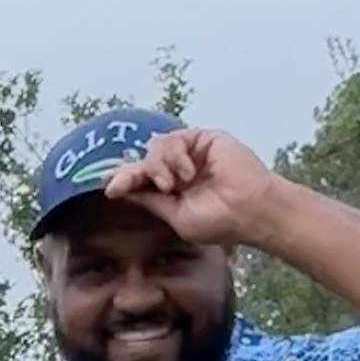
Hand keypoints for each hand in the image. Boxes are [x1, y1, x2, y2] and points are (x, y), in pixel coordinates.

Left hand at [101, 125, 281, 248]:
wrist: (250, 210)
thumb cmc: (219, 221)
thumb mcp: (176, 216)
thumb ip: (151, 200)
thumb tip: (121, 190)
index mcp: (173, 190)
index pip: (142, 179)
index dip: (124, 179)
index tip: (108, 187)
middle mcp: (180, 169)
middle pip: (144, 161)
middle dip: (132, 173)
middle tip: (122, 186)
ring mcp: (192, 153)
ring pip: (155, 148)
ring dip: (157, 167)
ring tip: (173, 185)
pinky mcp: (203, 139)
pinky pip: (174, 139)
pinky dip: (175, 156)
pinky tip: (188, 174)